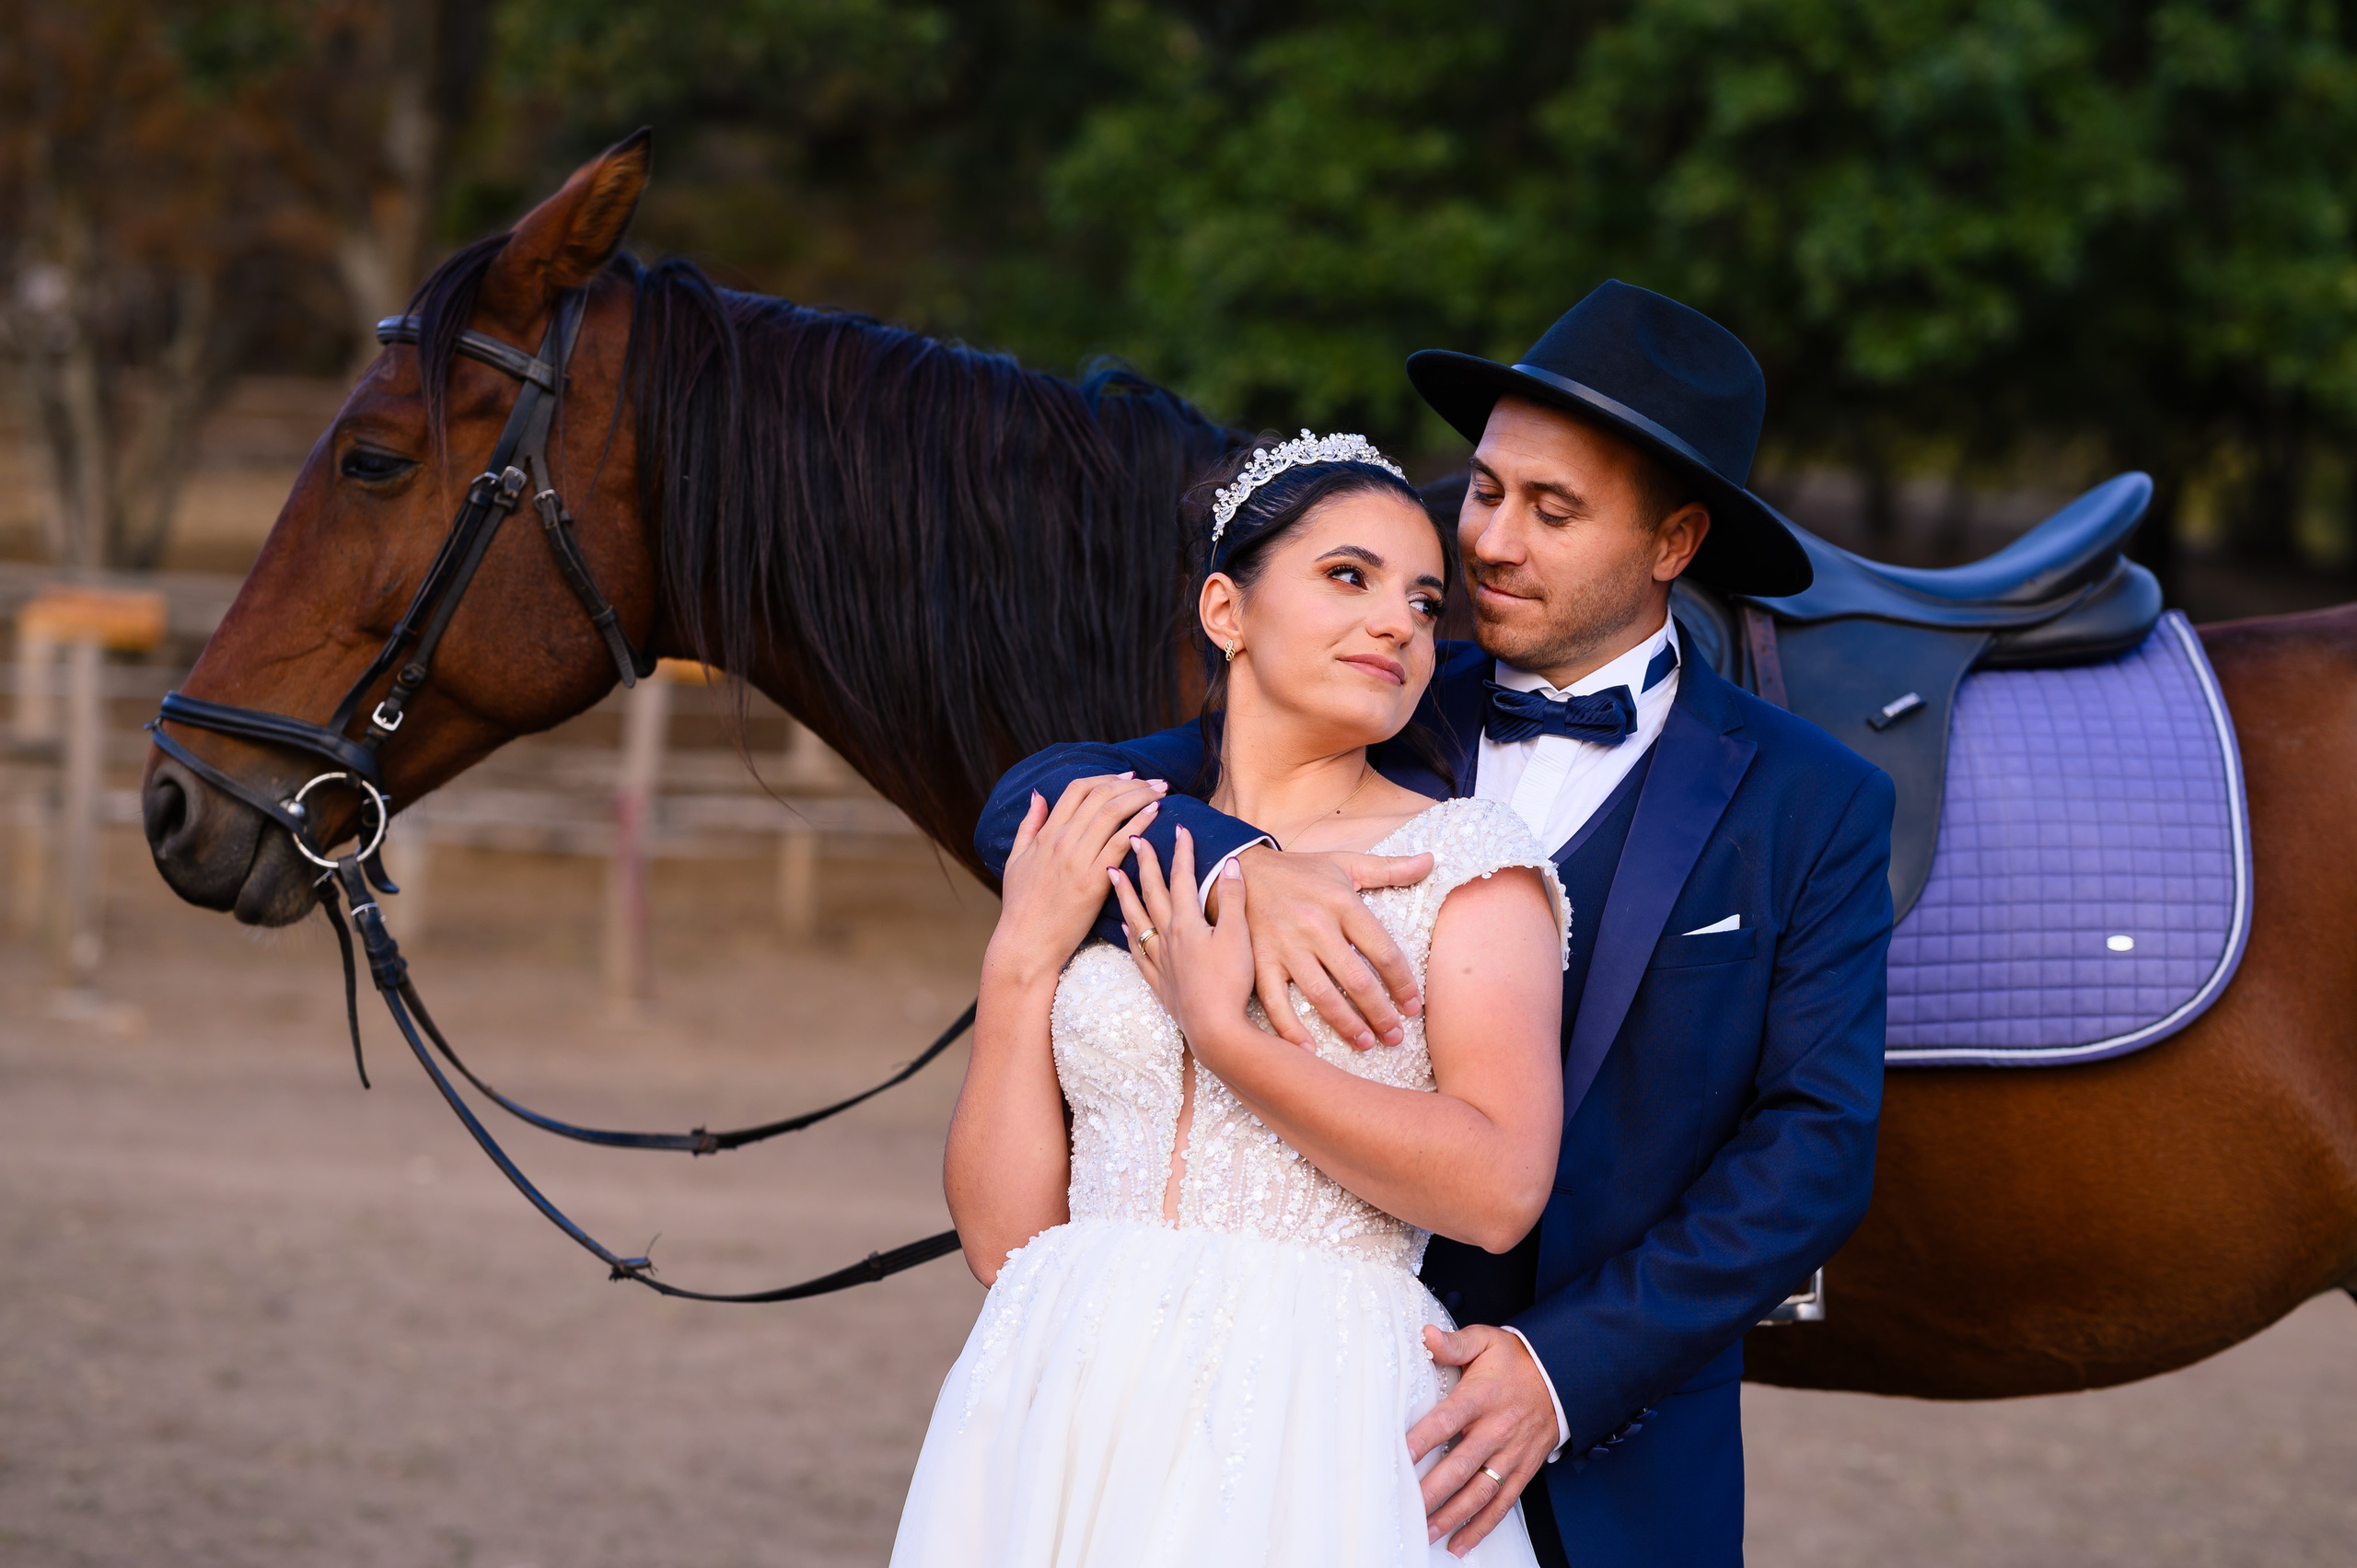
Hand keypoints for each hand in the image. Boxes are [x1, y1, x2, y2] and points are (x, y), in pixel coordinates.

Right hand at [988, 774, 1163, 983]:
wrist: (1026, 943)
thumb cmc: (1021, 907)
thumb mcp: (1016, 860)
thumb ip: (1029, 825)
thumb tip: (1038, 795)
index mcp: (1046, 835)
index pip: (1078, 790)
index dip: (1107, 777)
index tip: (1128, 776)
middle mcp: (1062, 841)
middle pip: (1101, 795)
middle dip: (1133, 783)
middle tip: (1154, 781)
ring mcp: (1077, 860)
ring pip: (1113, 813)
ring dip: (1141, 796)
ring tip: (1162, 791)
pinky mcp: (1092, 881)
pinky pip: (1120, 843)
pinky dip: (1140, 823)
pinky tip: (1156, 814)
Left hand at [1108, 828, 1254, 1046]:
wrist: (1214, 1029)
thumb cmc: (1230, 982)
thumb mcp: (1239, 936)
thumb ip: (1233, 899)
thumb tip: (1231, 864)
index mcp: (1186, 922)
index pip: (1182, 878)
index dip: (1181, 851)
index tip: (1178, 828)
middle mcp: (1167, 936)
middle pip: (1152, 892)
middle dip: (1144, 862)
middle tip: (1134, 837)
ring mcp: (1159, 960)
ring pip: (1136, 918)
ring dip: (1124, 893)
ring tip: (1111, 873)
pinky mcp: (1158, 982)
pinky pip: (1136, 952)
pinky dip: (1129, 935)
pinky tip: (1124, 927)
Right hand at [1215, 844, 1433, 1050]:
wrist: (1241, 870)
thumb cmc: (1299, 872)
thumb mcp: (1345, 864)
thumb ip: (1389, 868)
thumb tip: (1430, 861)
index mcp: (1341, 902)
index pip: (1382, 950)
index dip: (1403, 982)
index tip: (1414, 1005)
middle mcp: (1314, 925)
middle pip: (1356, 980)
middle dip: (1381, 1013)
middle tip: (1396, 1036)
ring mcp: (1285, 945)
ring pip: (1321, 995)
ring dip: (1346, 1025)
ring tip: (1366, 1043)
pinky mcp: (1259, 960)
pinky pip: (1274, 1001)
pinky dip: (1290, 1029)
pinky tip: (1309, 1051)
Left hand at [1408, 1324, 1560, 1555]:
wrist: (1562, 1376)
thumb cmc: (1514, 1360)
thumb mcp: (1486, 1341)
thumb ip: (1455, 1343)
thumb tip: (1426, 1336)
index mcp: (1482, 1397)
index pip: (1447, 1420)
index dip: (1422, 1439)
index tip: (1398, 1456)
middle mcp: (1497, 1429)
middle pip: (1461, 1465)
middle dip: (1432, 1490)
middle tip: (1405, 1507)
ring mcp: (1512, 1454)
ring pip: (1481, 1492)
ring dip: (1454, 1516)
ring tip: (1427, 1532)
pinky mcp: (1523, 1470)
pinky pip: (1503, 1503)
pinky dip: (1482, 1526)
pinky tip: (1461, 1544)